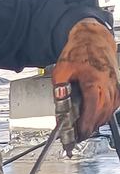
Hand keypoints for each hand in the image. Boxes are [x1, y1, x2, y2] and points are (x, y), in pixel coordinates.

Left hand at [52, 19, 119, 138]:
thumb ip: (60, 90)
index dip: (86, 124)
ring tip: (85, 128)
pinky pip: (115, 103)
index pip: (92, 107)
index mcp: (94, 79)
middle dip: (91, 126)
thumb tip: (59, 108)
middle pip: (103, 112)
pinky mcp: (116, 83)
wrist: (92, 37)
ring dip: (98, 121)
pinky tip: (97, 116)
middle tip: (79, 136)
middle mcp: (108, 83)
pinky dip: (106, 112)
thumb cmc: (78, 51)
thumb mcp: (61, 71)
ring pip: (110, 109)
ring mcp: (115, 83)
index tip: (78, 135)